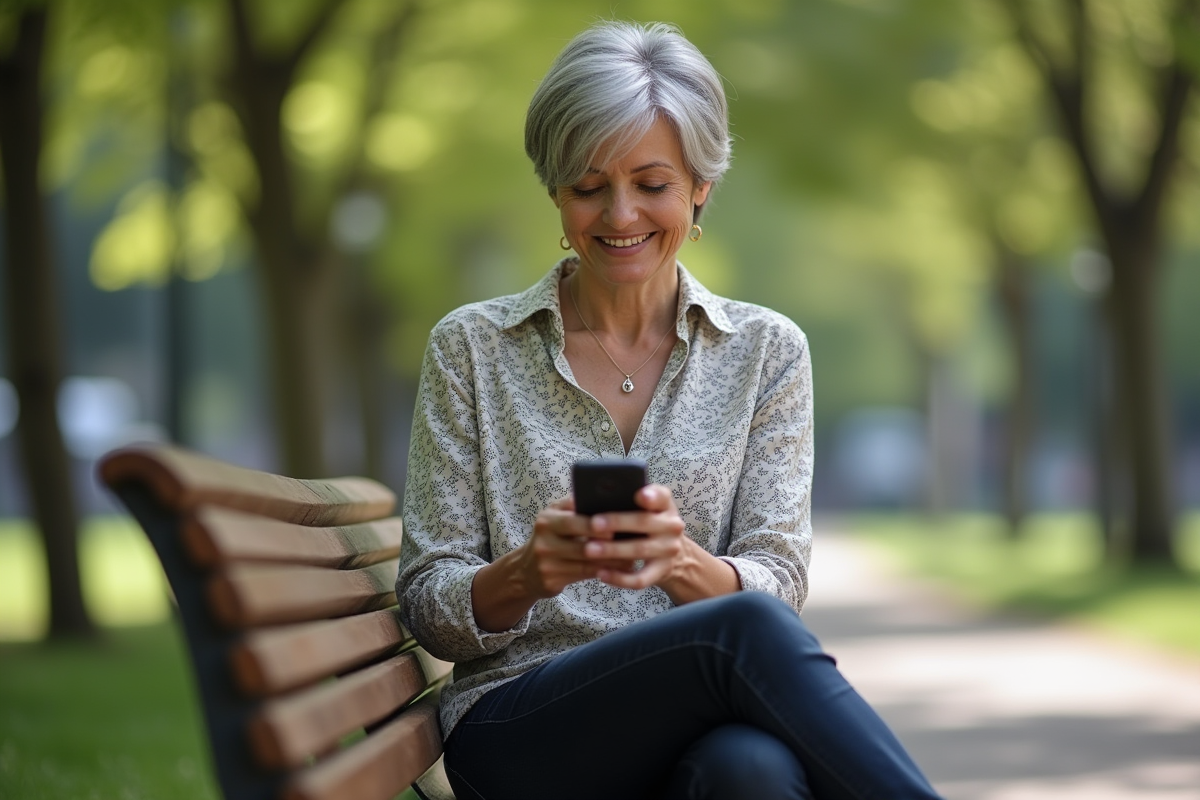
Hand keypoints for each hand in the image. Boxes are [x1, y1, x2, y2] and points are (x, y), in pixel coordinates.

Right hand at [516, 496, 634, 597]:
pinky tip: (620, 570)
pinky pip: (584, 575)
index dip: (595, 525)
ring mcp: (546, 563)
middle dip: (608, 546)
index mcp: (546, 520)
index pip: (573, 521)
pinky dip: (604, 572)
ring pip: (586, 563)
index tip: (617, 526)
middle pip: (581, 546)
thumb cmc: (550, 536)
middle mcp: (543, 542)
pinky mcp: (551, 580)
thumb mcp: (555, 516)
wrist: (526, 569)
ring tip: (632, 558)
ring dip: (612, 562)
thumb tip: (605, 494)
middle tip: (631, 544)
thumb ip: (574, 505)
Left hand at [579, 484, 685, 589]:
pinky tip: (601, 574)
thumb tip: (583, 499)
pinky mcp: (662, 571)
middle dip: (617, 522)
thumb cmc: (648, 525)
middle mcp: (671, 526)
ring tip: (589, 549)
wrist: (675, 554)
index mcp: (664, 505)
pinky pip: (640, 578)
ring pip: (640, 550)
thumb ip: (625, 499)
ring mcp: (668, 550)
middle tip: (593, 523)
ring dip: (613, 550)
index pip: (661, 496)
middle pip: (644, 522)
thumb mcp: (646, 508)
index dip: (651, 496)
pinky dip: (620, 578)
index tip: (639, 495)